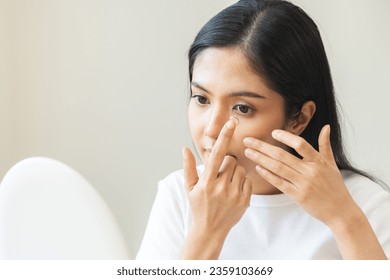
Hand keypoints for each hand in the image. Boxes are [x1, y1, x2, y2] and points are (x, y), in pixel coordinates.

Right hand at [183, 117, 251, 234]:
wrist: (209, 230)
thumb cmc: (198, 206)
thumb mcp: (189, 187)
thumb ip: (188, 167)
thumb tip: (185, 148)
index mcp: (206, 182)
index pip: (217, 154)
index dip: (224, 136)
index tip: (232, 122)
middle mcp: (221, 188)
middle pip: (232, 160)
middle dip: (227, 163)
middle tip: (220, 174)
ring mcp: (234, 195)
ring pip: (241, 170)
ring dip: (235, 173)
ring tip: (226, 184)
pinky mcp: (245, 201)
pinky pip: (248, 181)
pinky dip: (242, 183)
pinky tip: (233, 191)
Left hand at [243, 125, 355, 225]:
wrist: (340, 211)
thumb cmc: (335, 186)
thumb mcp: (332, 164)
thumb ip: (325, 145)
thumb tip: (326, 127)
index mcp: (319, 161)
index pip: (300, 144)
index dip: (286, 137)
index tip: (272, 133)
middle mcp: (310, 171)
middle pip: (282, 155)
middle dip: (262, 147)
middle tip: (248, 140)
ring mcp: (303, 184)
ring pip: (277, 168)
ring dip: (260, 159)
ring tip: (248, 152)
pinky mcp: (298, 196)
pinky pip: (279, 183)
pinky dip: (267, 175)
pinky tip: (257, 168)